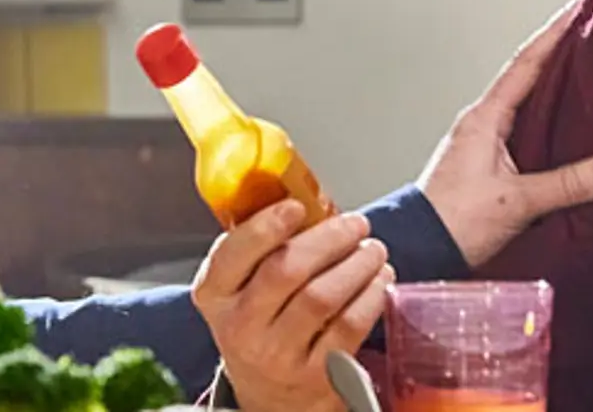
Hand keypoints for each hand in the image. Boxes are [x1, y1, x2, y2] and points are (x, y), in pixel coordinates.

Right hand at [191, 200, 393, 411]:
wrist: (269, 395)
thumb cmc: (257, 326)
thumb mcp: (237, 291)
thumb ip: (257, 251)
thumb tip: (303, 199)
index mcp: (214, 296)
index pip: (233, 255)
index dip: (266, 227)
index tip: (297, 206)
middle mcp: (240, 326)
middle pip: (286, 271)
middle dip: (328, 239)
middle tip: (355, 223)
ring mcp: (278, 353)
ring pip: (322, 298)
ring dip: (356, 265)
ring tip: (373, 248)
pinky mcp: (315, 374)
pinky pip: (349, 326)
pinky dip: (370, 297)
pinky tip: (379, 279)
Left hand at [417, 0, 592, 267]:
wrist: (420, 245)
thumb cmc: (454, 220)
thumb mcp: (516, 201)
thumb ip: (567, 184)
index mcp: (484, 119)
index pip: (524, 66)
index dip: (552, 36)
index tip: (575, 9)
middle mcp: (483, 123)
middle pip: (529, 79)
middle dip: (560, 56)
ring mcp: (486, 142)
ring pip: (529, 105)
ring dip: (557, 88)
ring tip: (592, 69)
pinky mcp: (491, 164)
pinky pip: (528, 130)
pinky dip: (552, 120)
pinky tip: (575, 126)